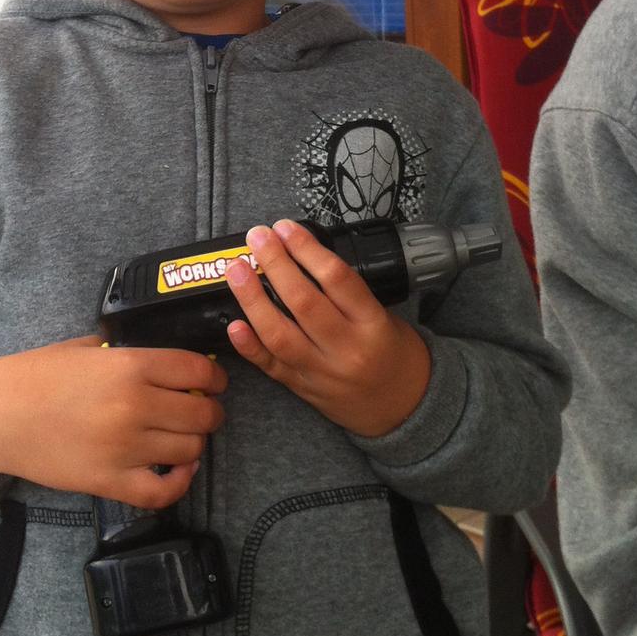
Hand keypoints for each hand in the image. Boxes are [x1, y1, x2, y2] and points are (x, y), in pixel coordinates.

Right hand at [0, 335, 226, 507]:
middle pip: (203, 413)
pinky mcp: (108, 482)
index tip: (212, 382)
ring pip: (191, 450)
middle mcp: (134, 406)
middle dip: (209, 411)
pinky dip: (180, 483)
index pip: (199, 370)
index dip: (214, 377)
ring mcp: (123, 448)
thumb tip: (169, 362)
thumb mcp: (86, 347)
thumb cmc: (36, 376)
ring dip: (194, 444)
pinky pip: (163, 492)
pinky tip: (178, 470)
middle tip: (200, 410)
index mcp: (130, 365)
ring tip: (182, 437)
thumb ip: (128, 352)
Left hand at [224, 219, 430, 436]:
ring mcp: (321, 371)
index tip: (286, 228)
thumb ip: (347, 292)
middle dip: (275, 264)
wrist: (403, 408)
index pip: (336, 279)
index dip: (307, 249)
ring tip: (236, 270)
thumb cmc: (394, 353)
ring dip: (252, 299)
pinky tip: (233, 324)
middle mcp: (346, 349)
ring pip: (280, 335)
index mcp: (372, 324)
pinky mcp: (302, 388)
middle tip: (257, 237)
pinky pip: (271, 367)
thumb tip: (302, 254)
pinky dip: (249, 346)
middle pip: (303, 302)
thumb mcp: (385, 315)